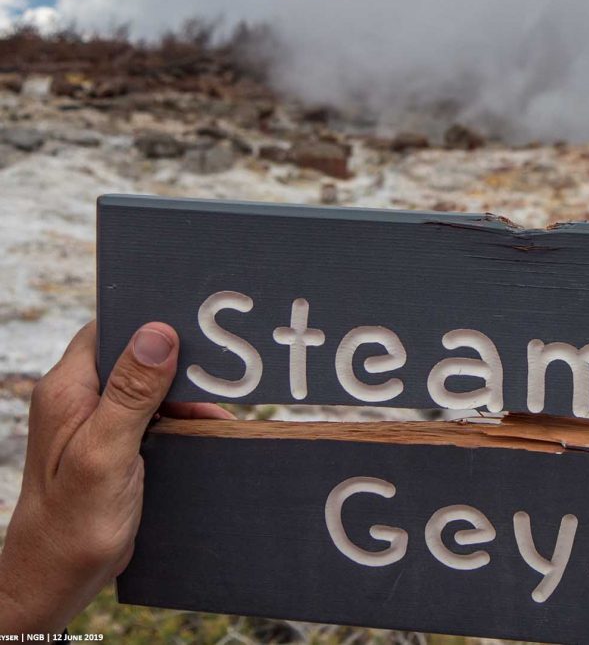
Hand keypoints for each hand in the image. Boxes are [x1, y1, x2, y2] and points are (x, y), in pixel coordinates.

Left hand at [0, 321, 232, 634]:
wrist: (59, 579)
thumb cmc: (73, 522)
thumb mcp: (108, 452)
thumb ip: (132, 392)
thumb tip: (158, 333)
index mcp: (69, 390)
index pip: (110, 330)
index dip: (149, 323)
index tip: (194, 329)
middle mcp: (79, 399)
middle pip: (135, 356)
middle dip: (178, 364)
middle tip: (217, 376)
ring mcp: (96, 423)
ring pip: (149, 387)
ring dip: (185, 397)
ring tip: (217, 412)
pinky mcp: (115, 446)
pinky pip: (153, 416)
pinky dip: (181, 421)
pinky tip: (206, 432)